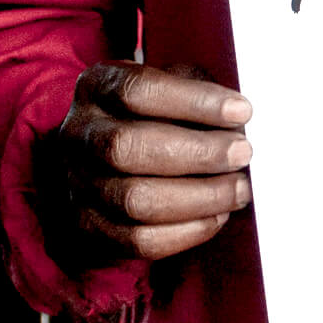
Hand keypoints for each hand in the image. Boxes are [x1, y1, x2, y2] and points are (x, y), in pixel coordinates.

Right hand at [56, 62, 253, 263]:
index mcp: (97, 86)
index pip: (138, 90)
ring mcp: (78, 182)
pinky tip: (217, 216)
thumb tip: (238, 118)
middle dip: (198, 153)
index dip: (195, 101)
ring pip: (135, 200)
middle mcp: (78, 133)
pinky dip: (186, 232)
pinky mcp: (90, 226)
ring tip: (239, 189)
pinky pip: (138, 240)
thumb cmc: (157, 110)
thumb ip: (200, 90)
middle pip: (129, 147)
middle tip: (243, 153)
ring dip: (199, 197)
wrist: (112, 154)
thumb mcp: (173, 82)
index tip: (242, 111)